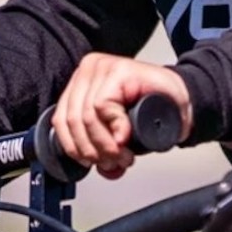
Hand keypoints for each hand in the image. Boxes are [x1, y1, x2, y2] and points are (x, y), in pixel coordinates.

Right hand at [52, 54, 191, 177]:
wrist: (167, 92)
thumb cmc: (170, 99)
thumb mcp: (172, 111)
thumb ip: (151, 130)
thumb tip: (119, 141)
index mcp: (118, 69)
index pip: (100, 105)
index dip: (109, 134)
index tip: (123, 149)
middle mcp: (94, 69)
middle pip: (81, 116)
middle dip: (98, 148)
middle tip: (116, 162)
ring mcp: (80, 79)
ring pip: (67, 121)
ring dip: (84, 150)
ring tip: (105, 162)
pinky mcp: (73, 92)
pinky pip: (60, 121)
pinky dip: (71, 144)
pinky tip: (86, 157)